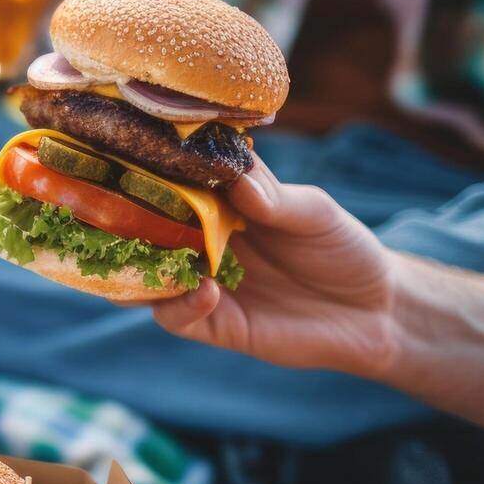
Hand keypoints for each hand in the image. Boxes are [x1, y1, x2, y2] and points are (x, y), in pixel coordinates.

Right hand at [136, 158, 401, 379]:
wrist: (376, 311)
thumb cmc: (343, 249)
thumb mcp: (315, 213)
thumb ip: (275, 197)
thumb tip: (235, 179)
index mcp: (218, 206)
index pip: (169, 186)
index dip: (145, 174)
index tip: (126, 158)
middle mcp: (200, 244)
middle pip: (141, 235)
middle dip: (119, 225)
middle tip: (107, 212)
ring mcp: (203, 284)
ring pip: (145, 280)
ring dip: (136, 270)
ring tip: (146, 257)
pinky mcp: (215, 325)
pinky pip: (177, 318)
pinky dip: (181, 304)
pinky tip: (207, 291)